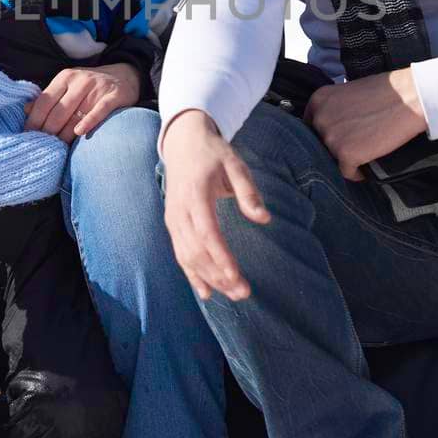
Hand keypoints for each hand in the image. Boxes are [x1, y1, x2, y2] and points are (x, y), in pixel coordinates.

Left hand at [24, 63, 139, 142]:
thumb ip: (49, 97)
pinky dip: (89, 122)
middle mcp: (80, 81)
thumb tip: (25, 109)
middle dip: (48, 132)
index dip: (34, 120)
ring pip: (76, 116)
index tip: (28, 136)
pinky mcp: (113, 96)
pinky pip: (99, 111)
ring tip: (57, 148)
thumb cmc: (90, 86)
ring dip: (65, 135)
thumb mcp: (68, 86)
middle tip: (42, 147)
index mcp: (65, 77)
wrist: (125, 76)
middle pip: (58, 112)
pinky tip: (80, 133)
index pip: (44, 101)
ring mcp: (97, 88)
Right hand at [162, 109, 269, 300]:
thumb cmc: (213, 154)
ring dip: (209, 279)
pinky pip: (180, 255)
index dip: (220, 256)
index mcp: (196, 194)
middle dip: (219, 275)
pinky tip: (207, 293)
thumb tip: (265, 218)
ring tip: (233, 294)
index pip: (207, 232)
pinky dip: (192, 276)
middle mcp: (180, 210)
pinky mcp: (173, 225)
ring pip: (188, 257)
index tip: (236, 275)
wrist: (182, 143)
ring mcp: (173, 219)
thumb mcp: (235, 164)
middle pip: (197, 251)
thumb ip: (248, 191)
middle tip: (244, 293)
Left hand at [303, 69, 427, 181]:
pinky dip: (358, 172)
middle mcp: (319, 118)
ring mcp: (331, 137)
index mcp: (318, 100)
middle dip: (336, 147)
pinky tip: (368, 166)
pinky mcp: (346, 154)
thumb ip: (335, 109)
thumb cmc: (386, 92)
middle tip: (357, 146)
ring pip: (333, 158)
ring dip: (348, 159)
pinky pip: (347, 172)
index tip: (340, 138)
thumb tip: (333, 128)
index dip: (326, 135)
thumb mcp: (349, 93)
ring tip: (367, 152)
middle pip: (320, 144)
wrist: (410, 97)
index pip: (311, 126)